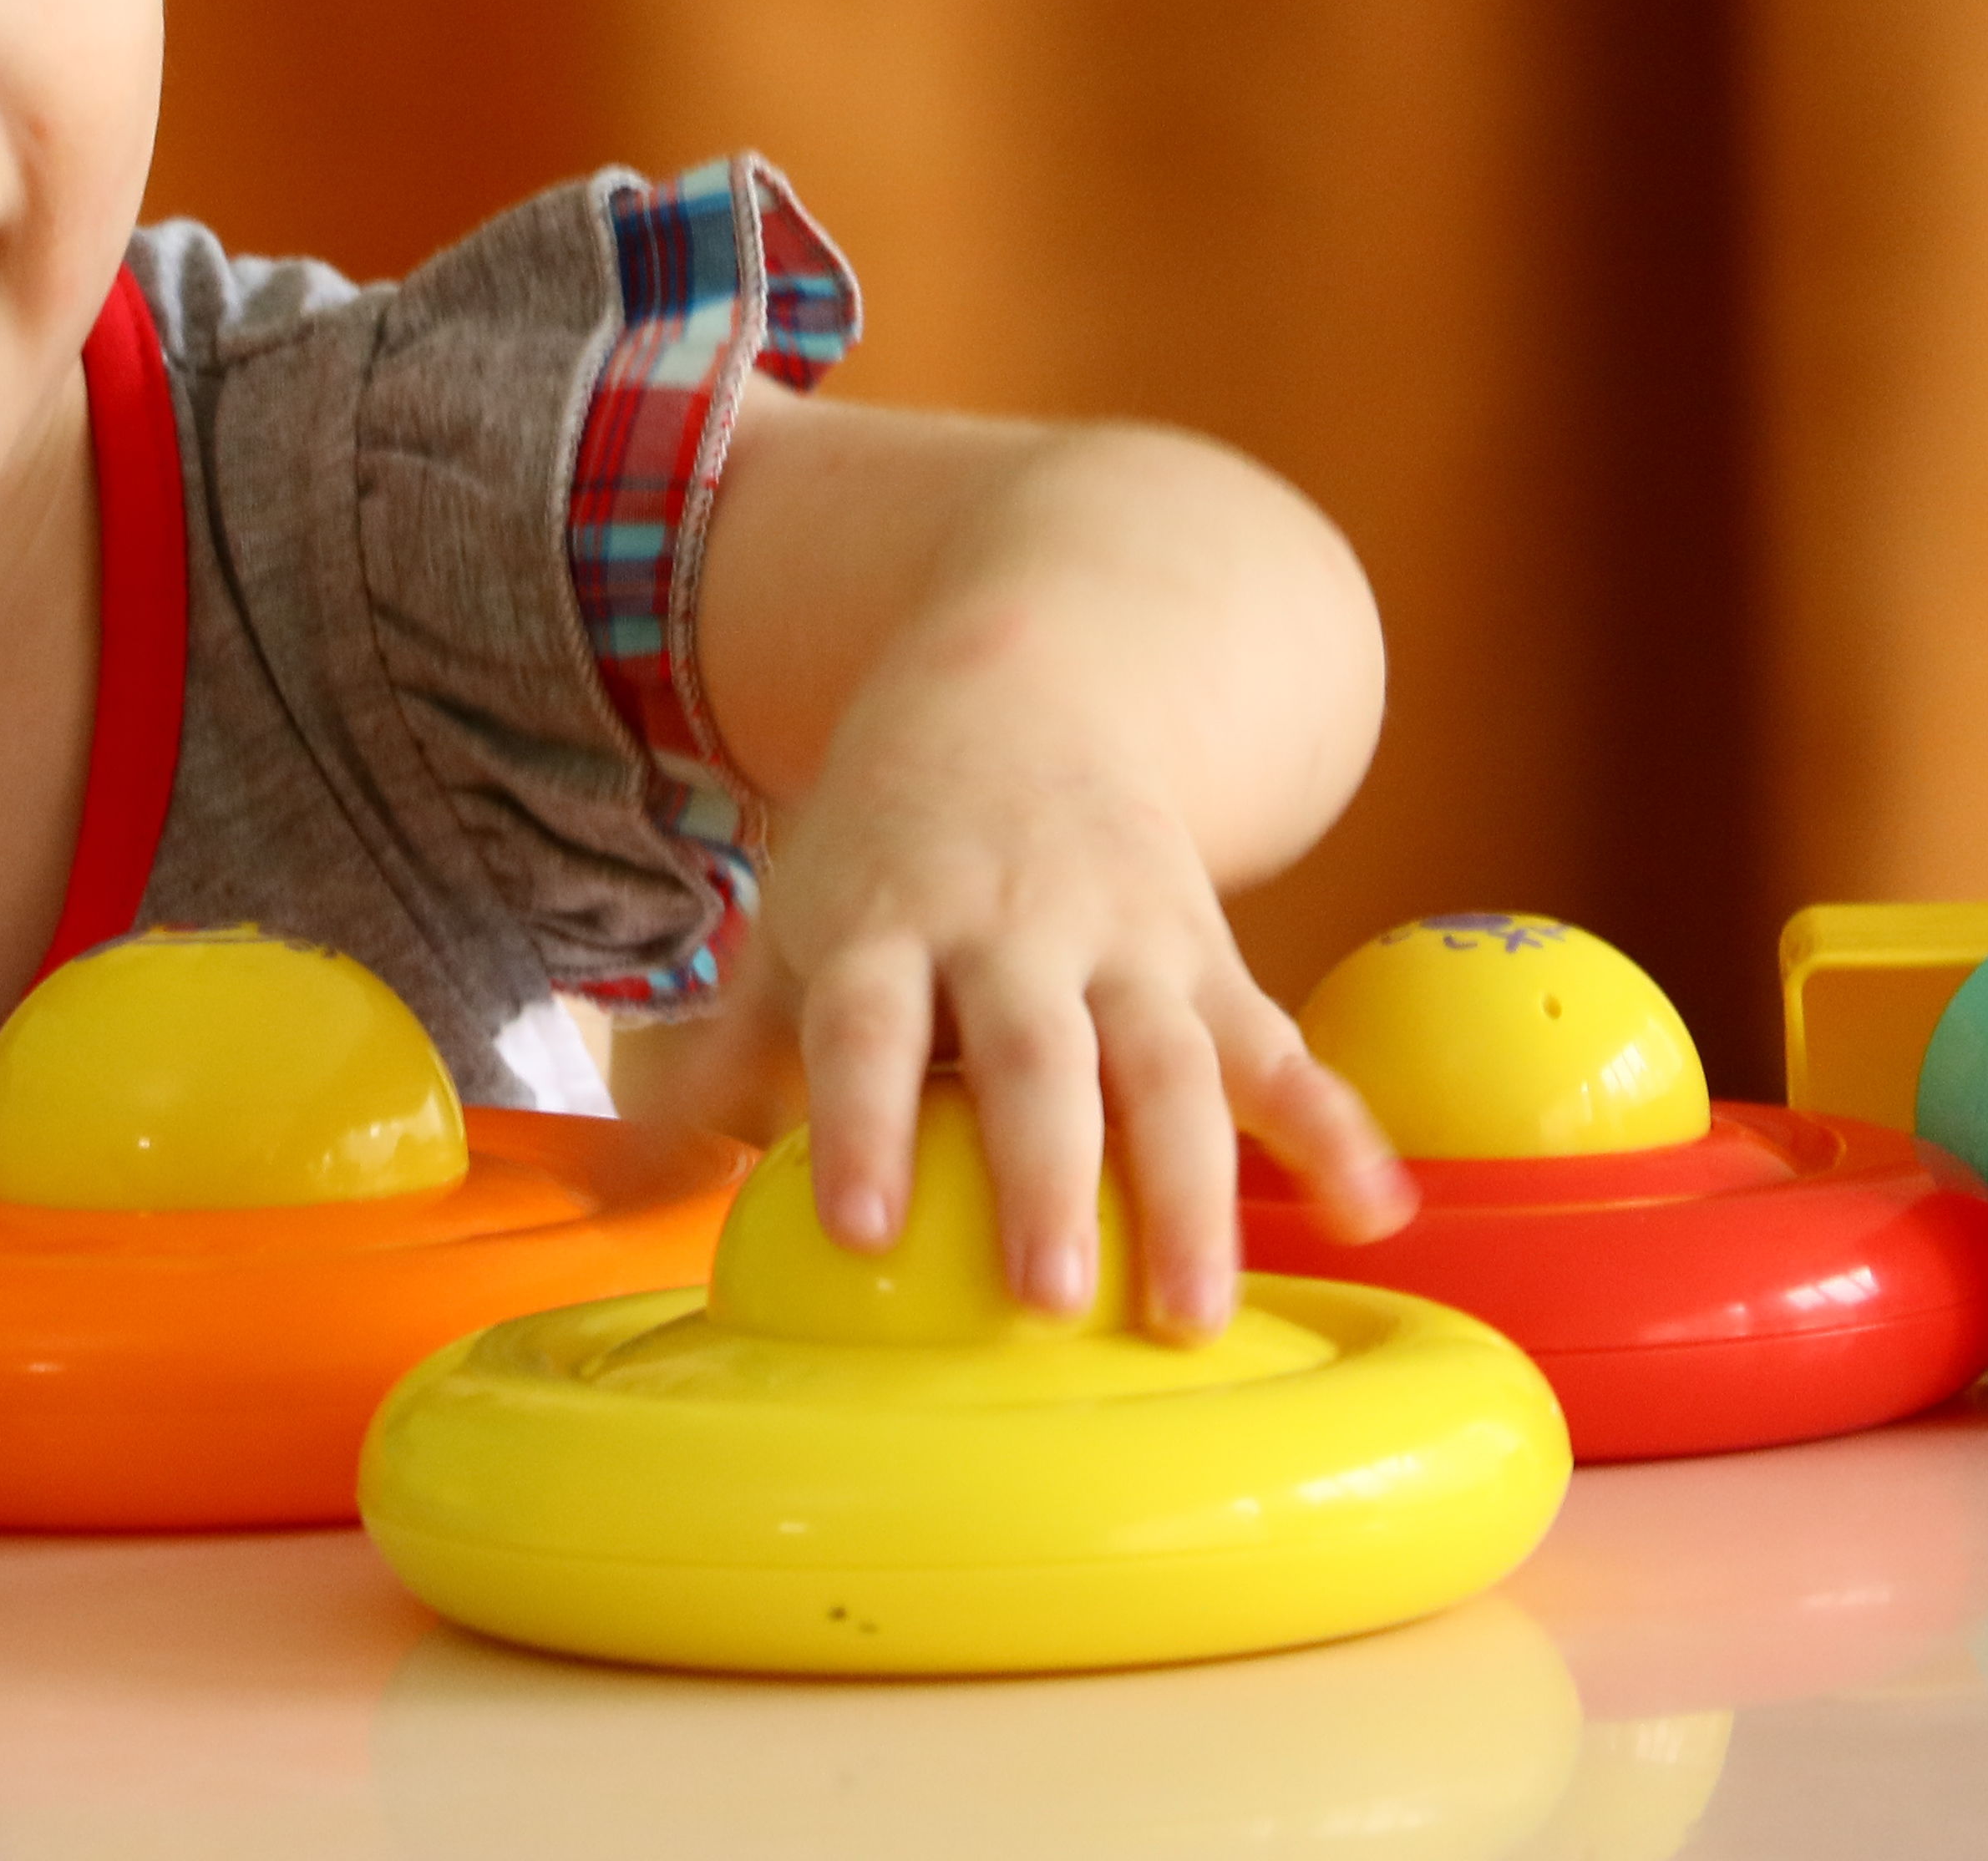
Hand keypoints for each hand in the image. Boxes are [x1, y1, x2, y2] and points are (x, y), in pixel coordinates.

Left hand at [620, 713, 1407, 1340]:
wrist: (1033, 675)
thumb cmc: (888, 844)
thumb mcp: (794, 924)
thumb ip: (718, 1059)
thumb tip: (609, 1187)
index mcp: (886, 920)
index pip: (865, 1025)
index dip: (867, 1122)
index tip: (863, 1227)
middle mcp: (1008, 926)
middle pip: (1030, 1058)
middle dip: (1042, 1179)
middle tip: (1045, 1303)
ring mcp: (1122, 939)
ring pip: (1166, 1064)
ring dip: (1187, 1190)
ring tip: (1192, 1312)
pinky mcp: (1210, 952)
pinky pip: (1276, 1042)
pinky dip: (1333, 1122)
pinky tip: (1378, 1209)